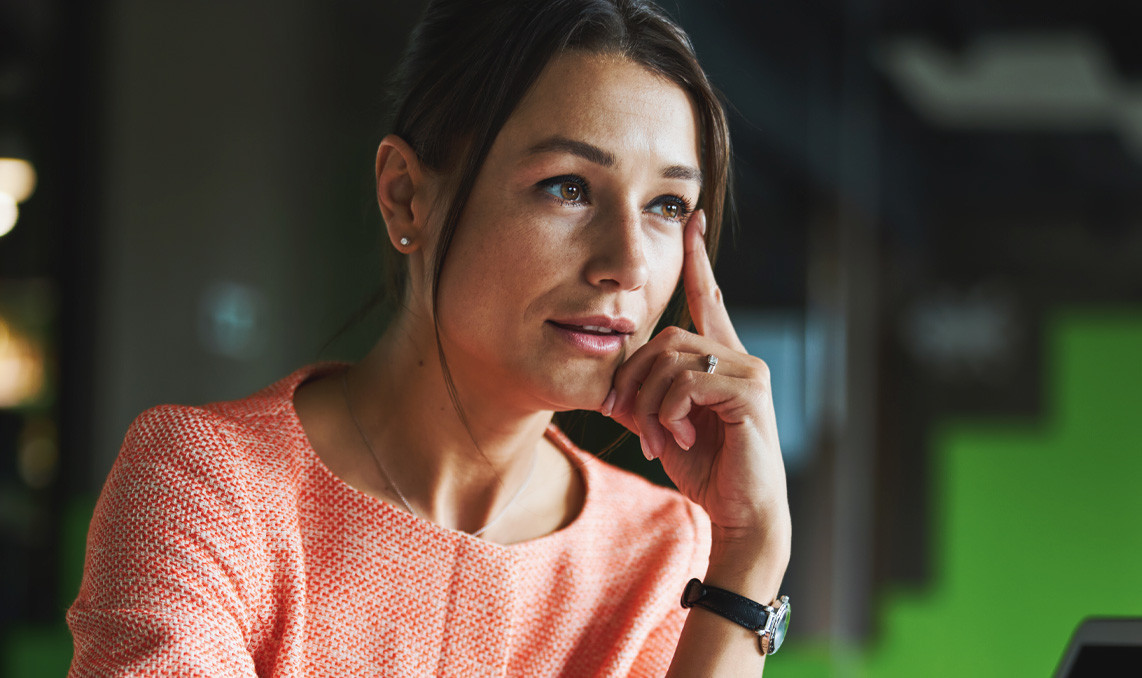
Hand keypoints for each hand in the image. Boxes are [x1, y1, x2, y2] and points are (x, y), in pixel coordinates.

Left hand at [602, 210, 790, 546]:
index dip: (698, 260)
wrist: (739, 512)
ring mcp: (749, 371)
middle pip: (665, 337)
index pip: (709, 298)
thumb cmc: (706, 469)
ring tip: (656, 439)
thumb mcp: (663, 426)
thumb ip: (645, 397)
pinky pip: (686, 384)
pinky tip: (677, 439)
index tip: (690, 221)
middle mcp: (740, 356)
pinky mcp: (750, 392)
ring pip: (671, 360)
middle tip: (628, 421)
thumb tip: (611, 386)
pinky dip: (667, 414)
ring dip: (648, 405)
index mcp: (722, 359)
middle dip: (635, 380)